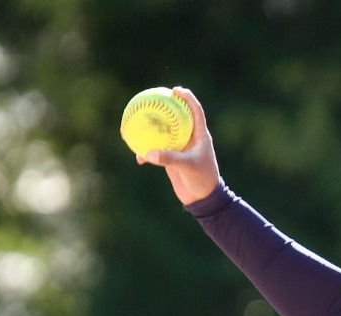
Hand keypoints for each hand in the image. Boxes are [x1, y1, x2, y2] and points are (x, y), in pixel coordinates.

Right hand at [140, 86, 220, 204]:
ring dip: (152, 131)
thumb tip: (148, 153)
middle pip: (177, 118)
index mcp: (199, 136)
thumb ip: (170, 159)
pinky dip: (148, 153)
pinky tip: (138, 157)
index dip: (187, 98)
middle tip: (152, 99)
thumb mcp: (188, 167)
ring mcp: (180, 148)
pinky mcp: (172, 159)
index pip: (195, 111)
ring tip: (138, 124)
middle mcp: (189, 139)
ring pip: (164, 134)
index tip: (176, 90)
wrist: (202, 199)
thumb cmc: (202, 180)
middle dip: (165, 108)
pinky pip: (157, 151)